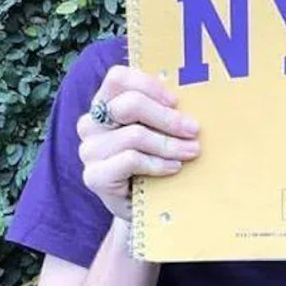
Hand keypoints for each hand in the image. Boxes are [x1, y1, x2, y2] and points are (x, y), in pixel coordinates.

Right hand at [76, 66, 200, 221]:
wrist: (145, 208)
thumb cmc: (155, 161)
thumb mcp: (158, 131)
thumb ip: (164, 110)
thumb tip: (196, 95)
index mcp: (104, 104)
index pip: (117, 78)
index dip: (149, 85)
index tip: (175, 101)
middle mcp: (91, 124)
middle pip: (128, 105)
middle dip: (167, 117)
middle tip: (193, 129)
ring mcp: (89, 150)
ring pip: (134, 135)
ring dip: (169, 144)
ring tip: (191, 151)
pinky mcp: (94, 176)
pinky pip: (130, 160)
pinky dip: (157, 163)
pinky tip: (173, 168)